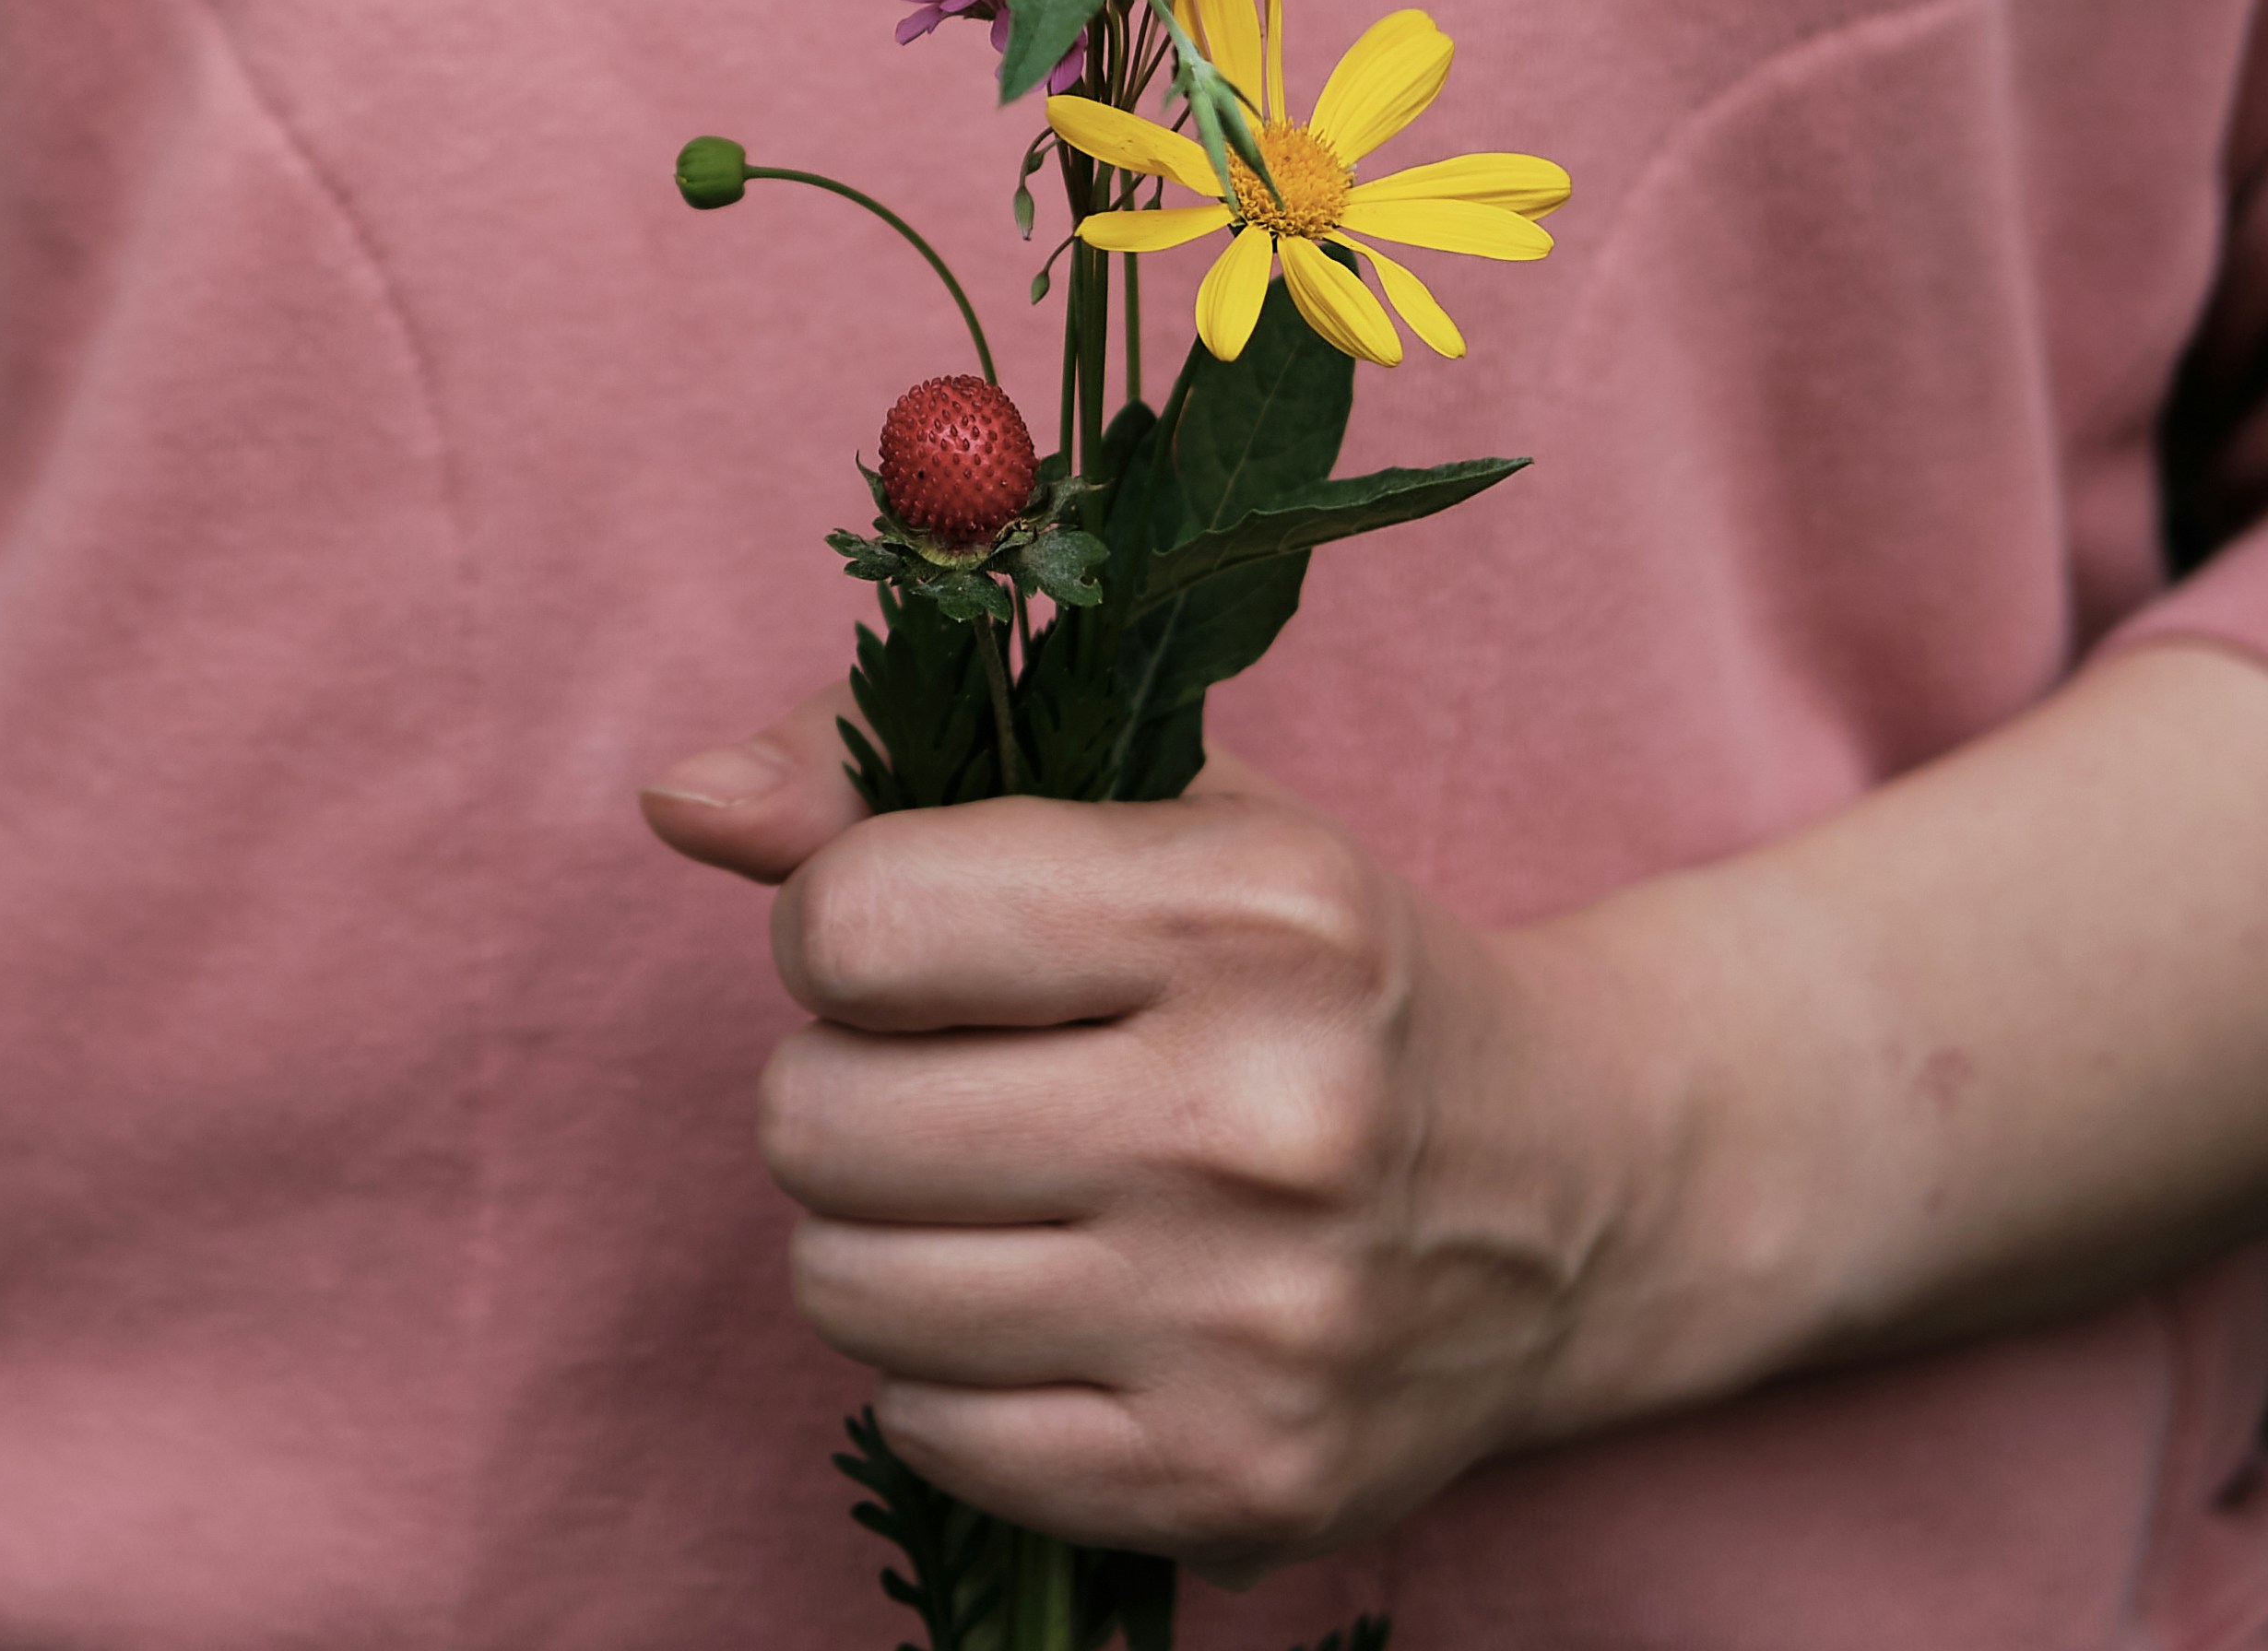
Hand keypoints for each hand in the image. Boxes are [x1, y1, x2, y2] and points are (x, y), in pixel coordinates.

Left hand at [639, 640, 2267, 1576]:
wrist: (1586, 1193)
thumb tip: (681, 800)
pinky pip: (928, 1434)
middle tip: (962, 1085)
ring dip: (886, 1239)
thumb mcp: (1166, 819)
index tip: (921, 947)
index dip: (845, 931)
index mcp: (1244, 913)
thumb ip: (899, 786)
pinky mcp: (1234, 1481)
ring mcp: (1252, 1323)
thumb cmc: (1323, 978)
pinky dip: (958, 1378)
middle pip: (818, 1119)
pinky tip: (1067, 1313)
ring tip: (1010, 1196)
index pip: (855, 921)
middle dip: (850, 1092)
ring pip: (847, 1286)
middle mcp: (1257, 1120)